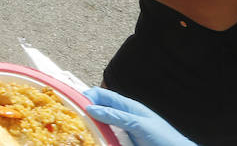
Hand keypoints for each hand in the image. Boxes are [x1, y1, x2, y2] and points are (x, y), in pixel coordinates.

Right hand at [82, 88, 196, 145]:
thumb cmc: (165, 138)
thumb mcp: (139, 125)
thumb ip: (116, 116)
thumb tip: (90, 108)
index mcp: (128, 106)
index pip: (102, 94)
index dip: (88, 96)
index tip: (74, 103)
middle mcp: (123, 116)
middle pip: (99, 109)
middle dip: (85, 110)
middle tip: (72, 117)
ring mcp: (123, 130)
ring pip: (101, 124)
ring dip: (90, 125)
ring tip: (79, 129)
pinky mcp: (123, 141)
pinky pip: (106, 136)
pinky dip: (98, 136)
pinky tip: (92, 139)